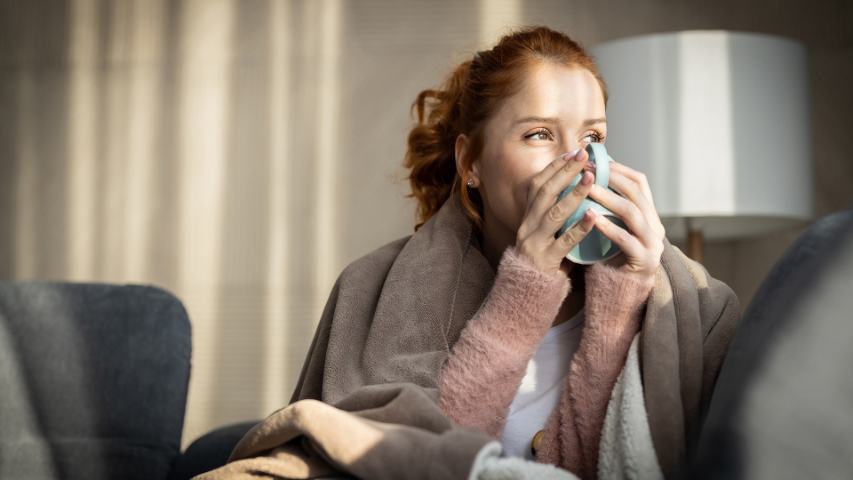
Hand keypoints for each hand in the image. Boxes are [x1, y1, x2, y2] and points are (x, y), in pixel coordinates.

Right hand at [514, 148, 597, 276]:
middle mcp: (528, 226)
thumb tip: (577, 186)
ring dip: (573, 195)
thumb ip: (556, 212)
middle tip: (583, 156)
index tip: (573, 152)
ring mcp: (534, 243)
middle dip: (564, 172)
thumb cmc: (544, 258)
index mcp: (528, 216)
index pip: (538, 184)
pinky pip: (563, 242)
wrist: (528, 292)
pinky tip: (593, 216)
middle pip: (544, 193)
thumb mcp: (545, 231)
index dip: (554, 167)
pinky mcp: (545, 261)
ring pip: (553, 214)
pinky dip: (579, 228)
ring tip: (591, 179)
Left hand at [586, 159, 665, 280]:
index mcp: (649, 216)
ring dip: (609, 198)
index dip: (619, 169)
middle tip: (588, 170)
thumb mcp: (612, 228)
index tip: (596, 160)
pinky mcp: (644, 261)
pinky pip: (626, 240)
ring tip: (588, 189)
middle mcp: (656, 227)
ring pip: (633, 214)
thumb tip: (587, 177)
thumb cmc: (610, 258)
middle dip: (612, 179)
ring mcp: (653, 245)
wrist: (619, 295)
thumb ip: (607, 207)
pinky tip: (591, 217)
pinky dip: (608, 227)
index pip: (640, 183)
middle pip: (637, 194)